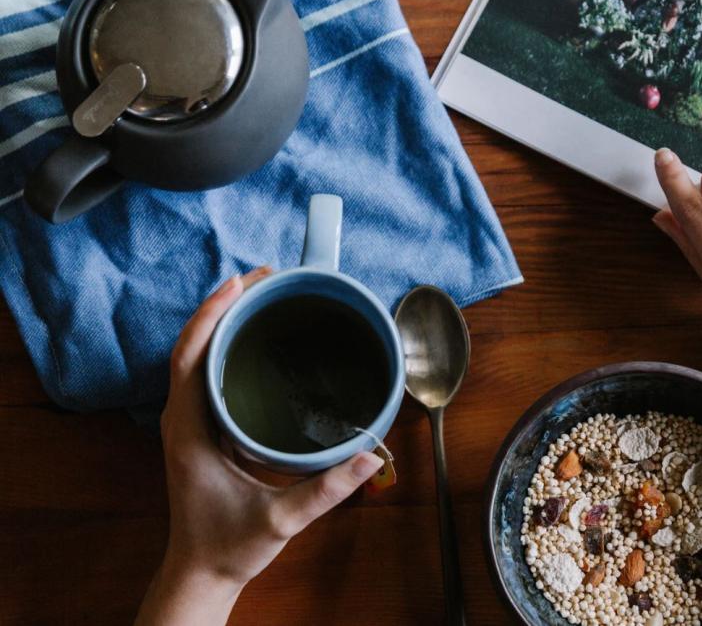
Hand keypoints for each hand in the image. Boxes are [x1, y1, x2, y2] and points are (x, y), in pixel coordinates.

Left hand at [137, 267, 382, 624]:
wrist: (202, 572)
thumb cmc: (229, 546)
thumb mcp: (281, 519)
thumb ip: (327, 489)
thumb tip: (370, 456)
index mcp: (190, 431)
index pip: (190, 357)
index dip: (212, 315)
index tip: (240, 283)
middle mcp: (184, 419)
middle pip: (193, 345)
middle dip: (224, 305)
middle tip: (265, 277)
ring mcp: (190, 423)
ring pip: (198, 357)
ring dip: (225, 322)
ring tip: (262, 295)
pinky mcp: (202, 430)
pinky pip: (208, 374)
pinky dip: (228, 346)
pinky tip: (257, 339)